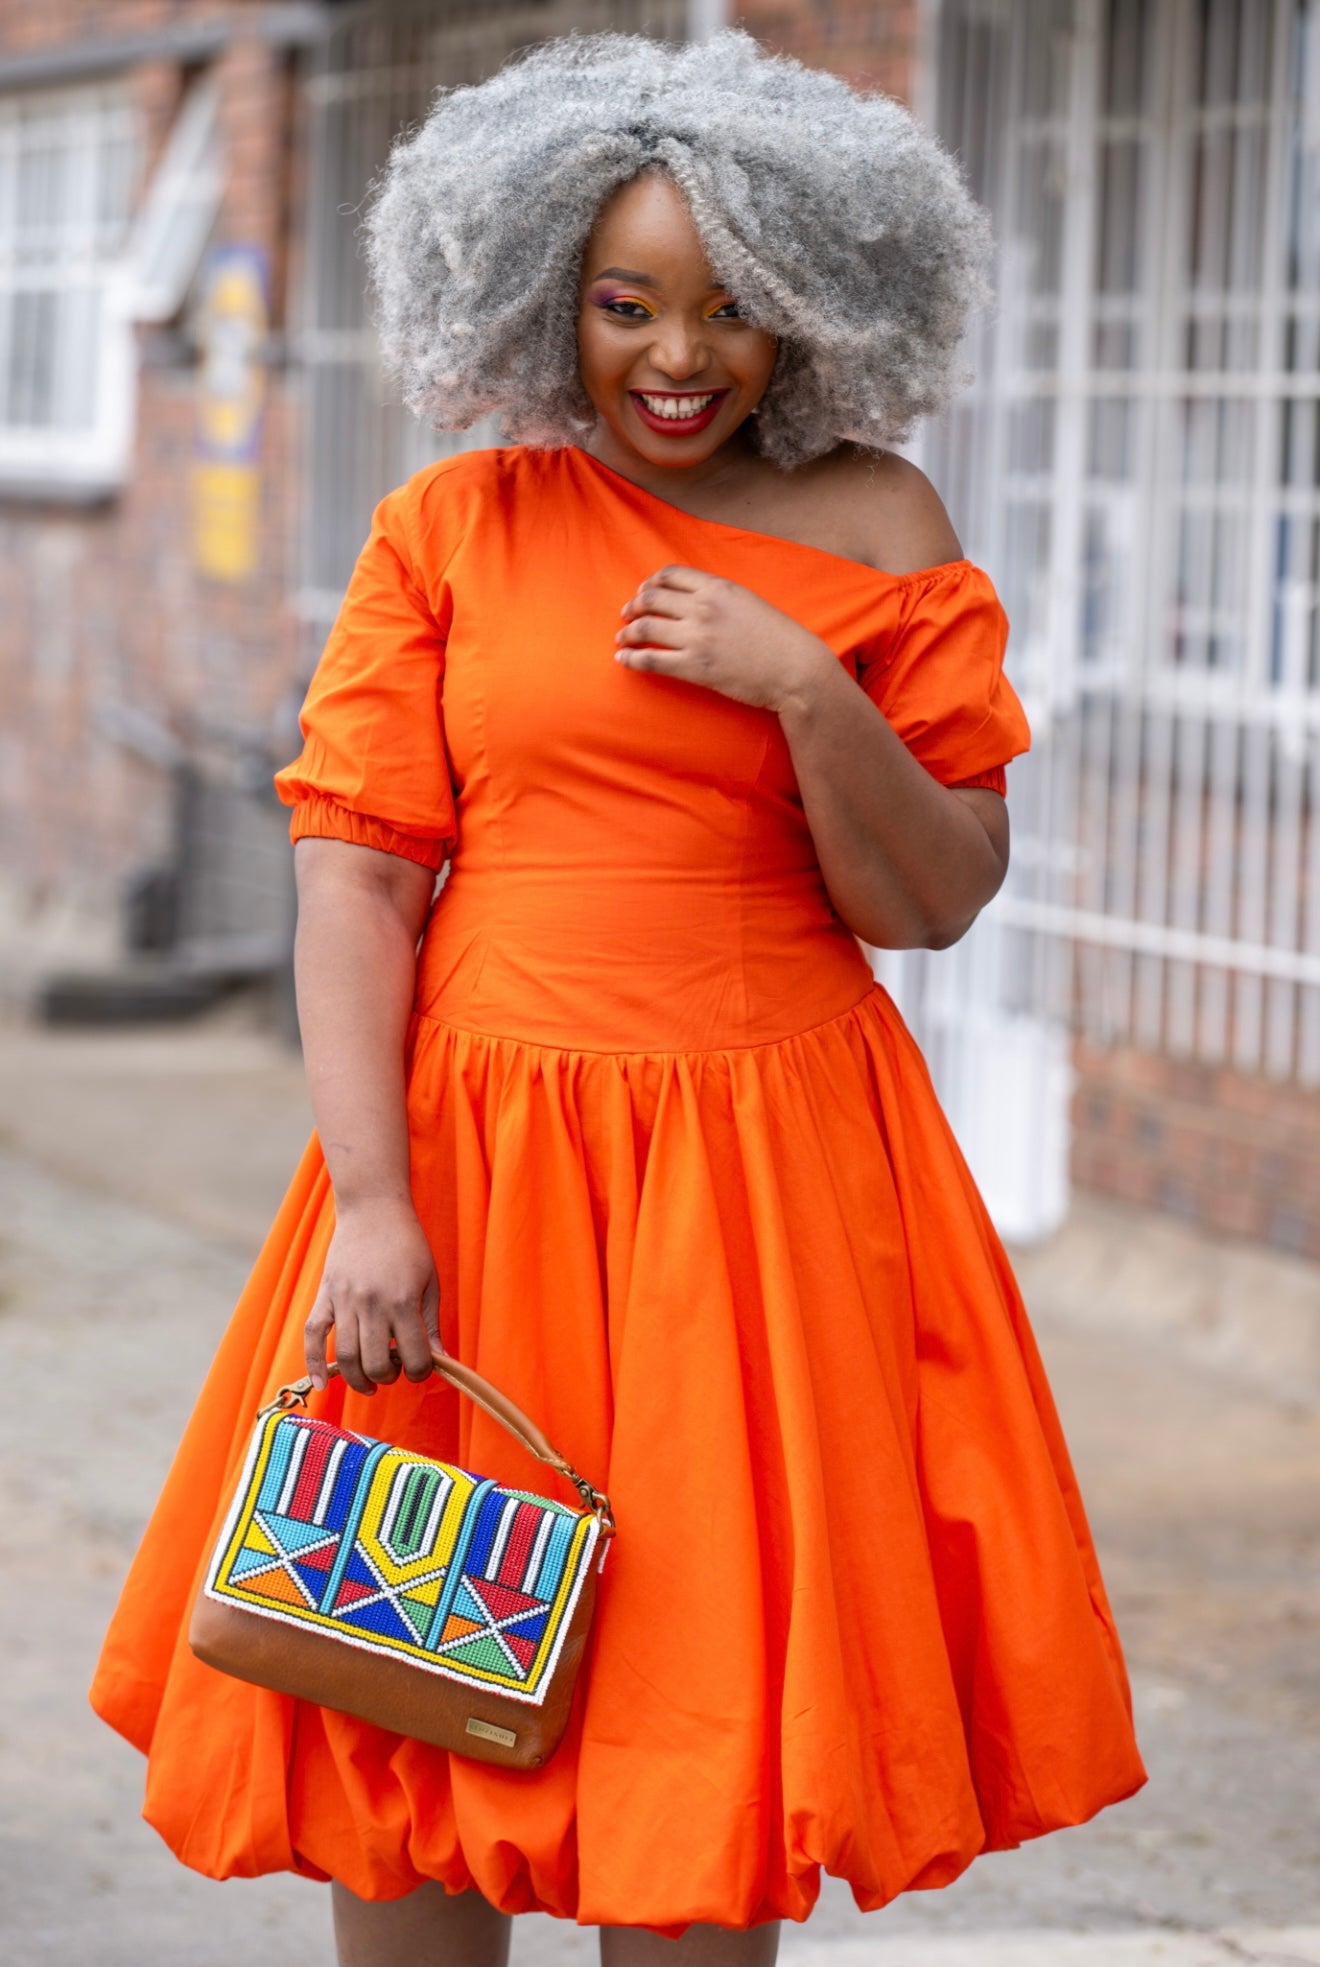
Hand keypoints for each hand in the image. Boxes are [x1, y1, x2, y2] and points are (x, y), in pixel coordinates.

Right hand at [304, 1196, 441, 1393]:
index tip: (421, 1368)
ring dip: (359, 1379)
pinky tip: (321, 1384)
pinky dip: (313, 1363)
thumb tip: (442, 1361)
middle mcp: (372, 1304)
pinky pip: (313, 1335)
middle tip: (395, 1370)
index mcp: (403, 1301)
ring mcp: (345, 1300)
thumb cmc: (408, 1244)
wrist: (374, 1209)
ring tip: (370, 1383)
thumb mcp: (429, 1281)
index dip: (421, 1371)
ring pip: (346, 1356)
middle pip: (376, 1363)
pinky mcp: (325, 1296)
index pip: (414, 1356)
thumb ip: (431, 1324)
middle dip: (389, 1377)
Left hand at [615, 566, 834, 712]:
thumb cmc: (779, 639)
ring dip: (628, 632)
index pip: (670, 575)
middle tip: (626, 614)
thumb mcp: (749, 602)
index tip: (643, 592)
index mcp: (718, 587)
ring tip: (621, 638)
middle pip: (652, 599)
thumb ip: (720, 597)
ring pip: (646, 628)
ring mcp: (698, 637)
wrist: (795, 669)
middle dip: (634, 606)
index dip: (650, 583)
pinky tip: (623, 659)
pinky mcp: (695, 667)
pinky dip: (631, 659)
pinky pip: (651, 660)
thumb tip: (694, 600)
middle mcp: (703, 608)